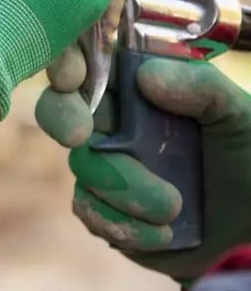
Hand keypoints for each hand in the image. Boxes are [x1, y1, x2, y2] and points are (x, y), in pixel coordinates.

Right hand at [37, 49, 250, 281]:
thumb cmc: (246, 152)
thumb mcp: (237, 113)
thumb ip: (201, 87)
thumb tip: (147, 76)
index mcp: (135, 84)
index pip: (86, 57)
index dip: (66, 61)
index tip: (72, 79)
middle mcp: (109, 120)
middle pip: (59, 107)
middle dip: (62, 118)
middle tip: (80, 136)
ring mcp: (100, 163)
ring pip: (82, 167)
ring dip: (124, 191)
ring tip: (175, 208)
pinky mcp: (101, 206)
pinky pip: (89, 211)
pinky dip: (125, 225)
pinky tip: (162, 233)